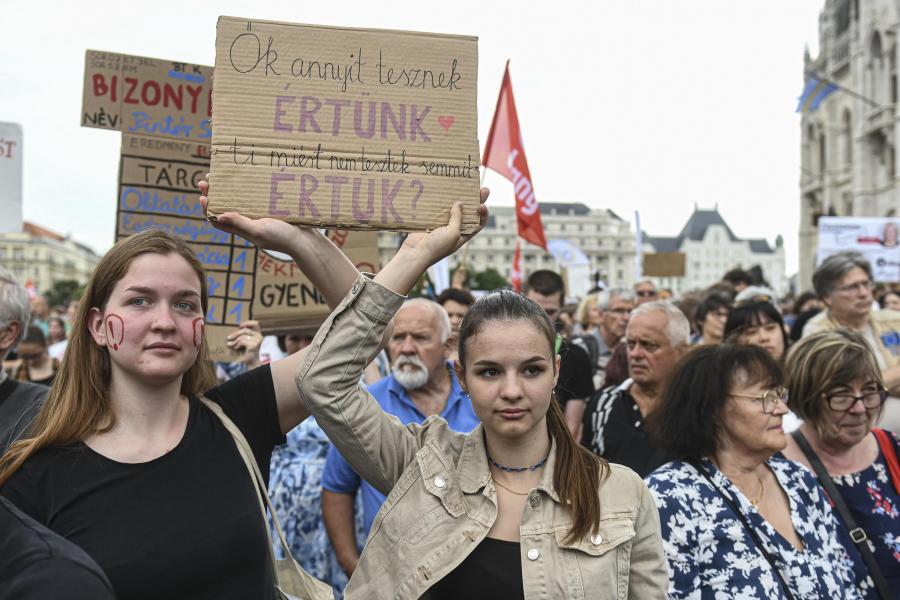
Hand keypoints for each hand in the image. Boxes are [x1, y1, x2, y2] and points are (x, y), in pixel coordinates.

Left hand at [199, 175, 319, 254]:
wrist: (305, 240)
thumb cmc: (281, 238)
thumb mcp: (258, 231)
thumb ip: (240, 224)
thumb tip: (218, 215)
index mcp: (241, 229)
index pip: (216, 220)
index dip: (206, 209)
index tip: (203, 196)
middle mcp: (247, 222)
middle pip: (224, 206)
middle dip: (214, 193)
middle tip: (208, 179)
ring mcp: (258, 214)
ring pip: (237, 200)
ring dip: (227, 188)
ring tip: (221, 174)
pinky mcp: (269, 208)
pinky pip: (253, 197)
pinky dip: (246, 188)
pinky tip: (244, 178)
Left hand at [226, 319, 262, 365]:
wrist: (252, 365)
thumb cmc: (248, 355)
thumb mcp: (245, 344)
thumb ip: (244, 337)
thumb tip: (234, 333)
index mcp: (258, 335)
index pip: (255, 324)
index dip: (247, 323)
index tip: (240, 326)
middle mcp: (259, 337)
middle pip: (245, 330)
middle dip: (235, 334)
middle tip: (228, 338)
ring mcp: (257, 341)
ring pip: (242, 336)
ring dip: (234, 341)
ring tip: (230, 345)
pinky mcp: (253, 345)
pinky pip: (242, 341)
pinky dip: (236, 345)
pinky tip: (235, 349)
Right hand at [374, 188, 488, 296]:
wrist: (415, 252)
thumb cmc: (437, 247)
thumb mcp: (453, 233)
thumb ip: (458, 218)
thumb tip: (460, 203)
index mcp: (464, 234)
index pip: (479, 223)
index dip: (483, 214)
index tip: (482, 205)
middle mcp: (455, 228)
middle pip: (469, 212)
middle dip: (476, 201)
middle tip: (483, 189)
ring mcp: (443, 223)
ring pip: (454, 208)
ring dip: (460, 198)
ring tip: (466, 186)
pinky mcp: (432, 219)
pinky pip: (440, 207)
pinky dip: (443, 200)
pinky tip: (446, 190)